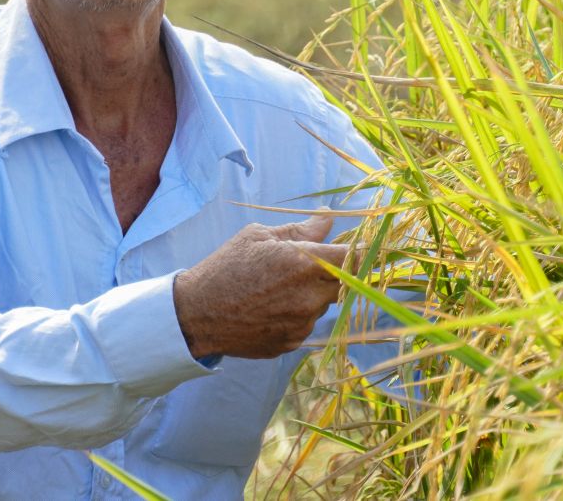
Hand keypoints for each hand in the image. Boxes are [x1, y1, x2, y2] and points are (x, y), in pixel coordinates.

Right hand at [173, 214, 348, 359]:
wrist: (198, 313)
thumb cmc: (228, 266)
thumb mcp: (259, 236)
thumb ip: (300, 230)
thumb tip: (329, 219)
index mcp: (305, 264)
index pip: (356, 258)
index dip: (363, 252)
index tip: (364, 247)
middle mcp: (310, 297)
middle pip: (347, 283)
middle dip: (339, 272)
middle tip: (313, 264)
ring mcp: (302, 323)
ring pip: (324, 304)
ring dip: (314, 293)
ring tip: (279, 285)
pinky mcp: (292, 342)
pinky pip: (306, 323)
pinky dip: (297, 312)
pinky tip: (270, 305)